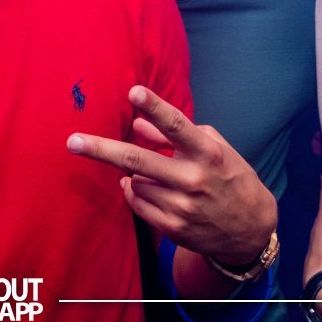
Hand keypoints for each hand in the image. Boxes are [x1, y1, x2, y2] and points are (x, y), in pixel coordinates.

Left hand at [66, 85, 275, 265]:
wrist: (250, 229)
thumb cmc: (229, 176)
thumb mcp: (212, 148)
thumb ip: (173, 136)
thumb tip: (137, 125)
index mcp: (208, 153)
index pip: (176, 125)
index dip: (155, 107)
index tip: (134, 92)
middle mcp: (194, 179)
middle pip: (137, 160)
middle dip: (101, 149)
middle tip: (72, 142)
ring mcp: (182, 206)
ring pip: (134, 181)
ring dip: (134, 173)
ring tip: (157, 174)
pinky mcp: (173, 227)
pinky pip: (136, 203)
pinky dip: (134, 191)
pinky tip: (147, 187)